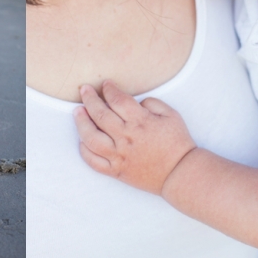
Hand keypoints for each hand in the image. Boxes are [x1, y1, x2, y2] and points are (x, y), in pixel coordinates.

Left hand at [74, 80, 195, 194]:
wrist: (180, 173)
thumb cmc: (177, 143)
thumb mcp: (171, 115)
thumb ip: (151, 103)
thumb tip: (134, 101)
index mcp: (140, 122)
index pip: (118, 100)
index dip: (109, 89)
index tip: (105, 85)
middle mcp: (126, 137)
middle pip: (100, 114)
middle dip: (89, 99)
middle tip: (84, 90)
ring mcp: (119, 155)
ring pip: (91, 138)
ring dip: (81, 123)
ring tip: (78, 112)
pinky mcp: (116, 170)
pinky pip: (94, 162)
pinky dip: (85, 151)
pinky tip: (82, 140)